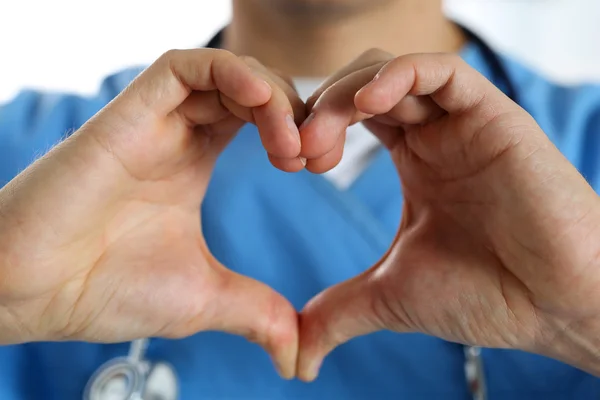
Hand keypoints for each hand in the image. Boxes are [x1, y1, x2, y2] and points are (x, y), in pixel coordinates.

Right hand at [0, 49, 305, 377]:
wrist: (34, 296)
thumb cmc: (106, 291)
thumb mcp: (204, 299)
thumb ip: (258, 314)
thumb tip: (298, 359)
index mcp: (195, 164)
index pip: (257, 118)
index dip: (297, 131)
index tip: (318, 167)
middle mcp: (176, 136)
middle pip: (249, 90)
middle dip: (294, 112)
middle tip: (312, 157)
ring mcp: (152, 122)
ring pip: (225, 72)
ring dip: (270, 96)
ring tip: (290, 145)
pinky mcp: (127, 114)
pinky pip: (184, 67)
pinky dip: (230, 72)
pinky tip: (261, 102)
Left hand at [297, 49, 599, 379]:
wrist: (553, 308)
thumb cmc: (484, 295)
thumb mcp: (391, 297)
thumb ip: (339, 313)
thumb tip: (295, 358)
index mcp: (412, 161)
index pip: (349, 115)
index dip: (311, 128)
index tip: (290, 165)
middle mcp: (434, 136)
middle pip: (361, 88)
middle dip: (318, 110)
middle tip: (297, 154)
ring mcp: (462, 123)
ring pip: (392, 71)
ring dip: (344, 94)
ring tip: (321, 140)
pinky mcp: (493, 117)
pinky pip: (442, 71)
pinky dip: (399, 75)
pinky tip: (366, 105)